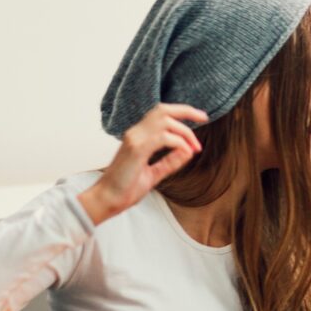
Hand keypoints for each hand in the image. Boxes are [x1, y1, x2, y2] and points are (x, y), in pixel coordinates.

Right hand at [78, 104, 205, 224]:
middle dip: (186, 111)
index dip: (181, 111)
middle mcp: (135, 133)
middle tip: (204, 118)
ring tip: (194, 147)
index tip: (200, 117)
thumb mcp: (154, 173)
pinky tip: (185, 152)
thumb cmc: (126, 189)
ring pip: (165, 121)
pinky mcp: (136, 149)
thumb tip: (188, 151)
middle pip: (163, 110)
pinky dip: (178, 142)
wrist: (106, 200)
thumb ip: (170, 162)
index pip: (160, 113)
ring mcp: (134, 139)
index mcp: (138, 136)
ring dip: (184, 132)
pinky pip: (162, 137)